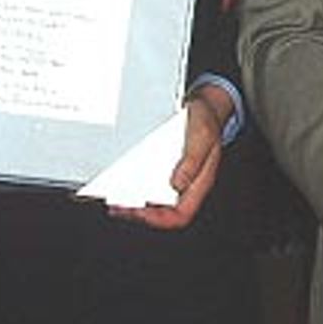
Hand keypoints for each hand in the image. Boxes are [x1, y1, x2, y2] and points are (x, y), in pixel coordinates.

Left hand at [106, 87, 228, 230]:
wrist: (204, 104)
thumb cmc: (206, 121)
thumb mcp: (202, 136)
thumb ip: (193, 161)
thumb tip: (177, 185)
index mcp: (199, 183)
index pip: (181, 214)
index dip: (160, 219)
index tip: (140, 213)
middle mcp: (186, 183)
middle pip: (163, 211)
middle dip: (139, 213)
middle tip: (120, 206)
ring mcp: (175, 175)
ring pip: (154, 199)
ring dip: (134, 202)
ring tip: (116, 199)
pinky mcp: (165, 165)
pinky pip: (149, 180)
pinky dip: (134, 184)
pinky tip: (122, 180)